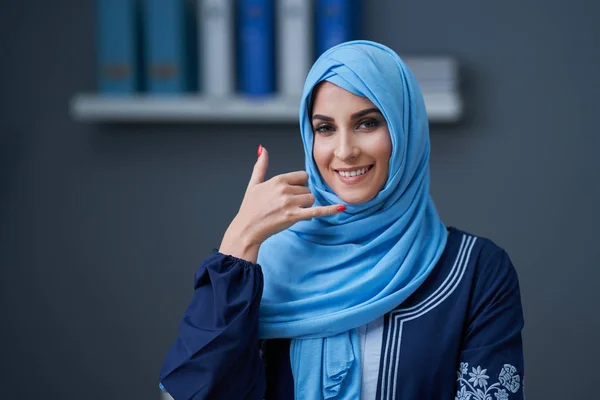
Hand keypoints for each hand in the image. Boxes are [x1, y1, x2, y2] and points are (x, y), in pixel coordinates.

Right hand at [219, 145, 343, 262]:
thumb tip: (263, 149)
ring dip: (305, 206)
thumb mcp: (254, 184)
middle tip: (286, 206)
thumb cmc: (250, 208)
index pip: (303, 177)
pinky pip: (317, 211)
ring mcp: (290, 203)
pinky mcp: (294, 216)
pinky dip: (330, 210)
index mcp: (278, 180)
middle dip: (301, 198)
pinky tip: (342, 208)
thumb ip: (261, 166)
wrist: (247, 229)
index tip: (290, 193)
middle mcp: (285, 189)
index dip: (299, 185)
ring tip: (290, 212)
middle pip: (307, 189)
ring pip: (311, 200)